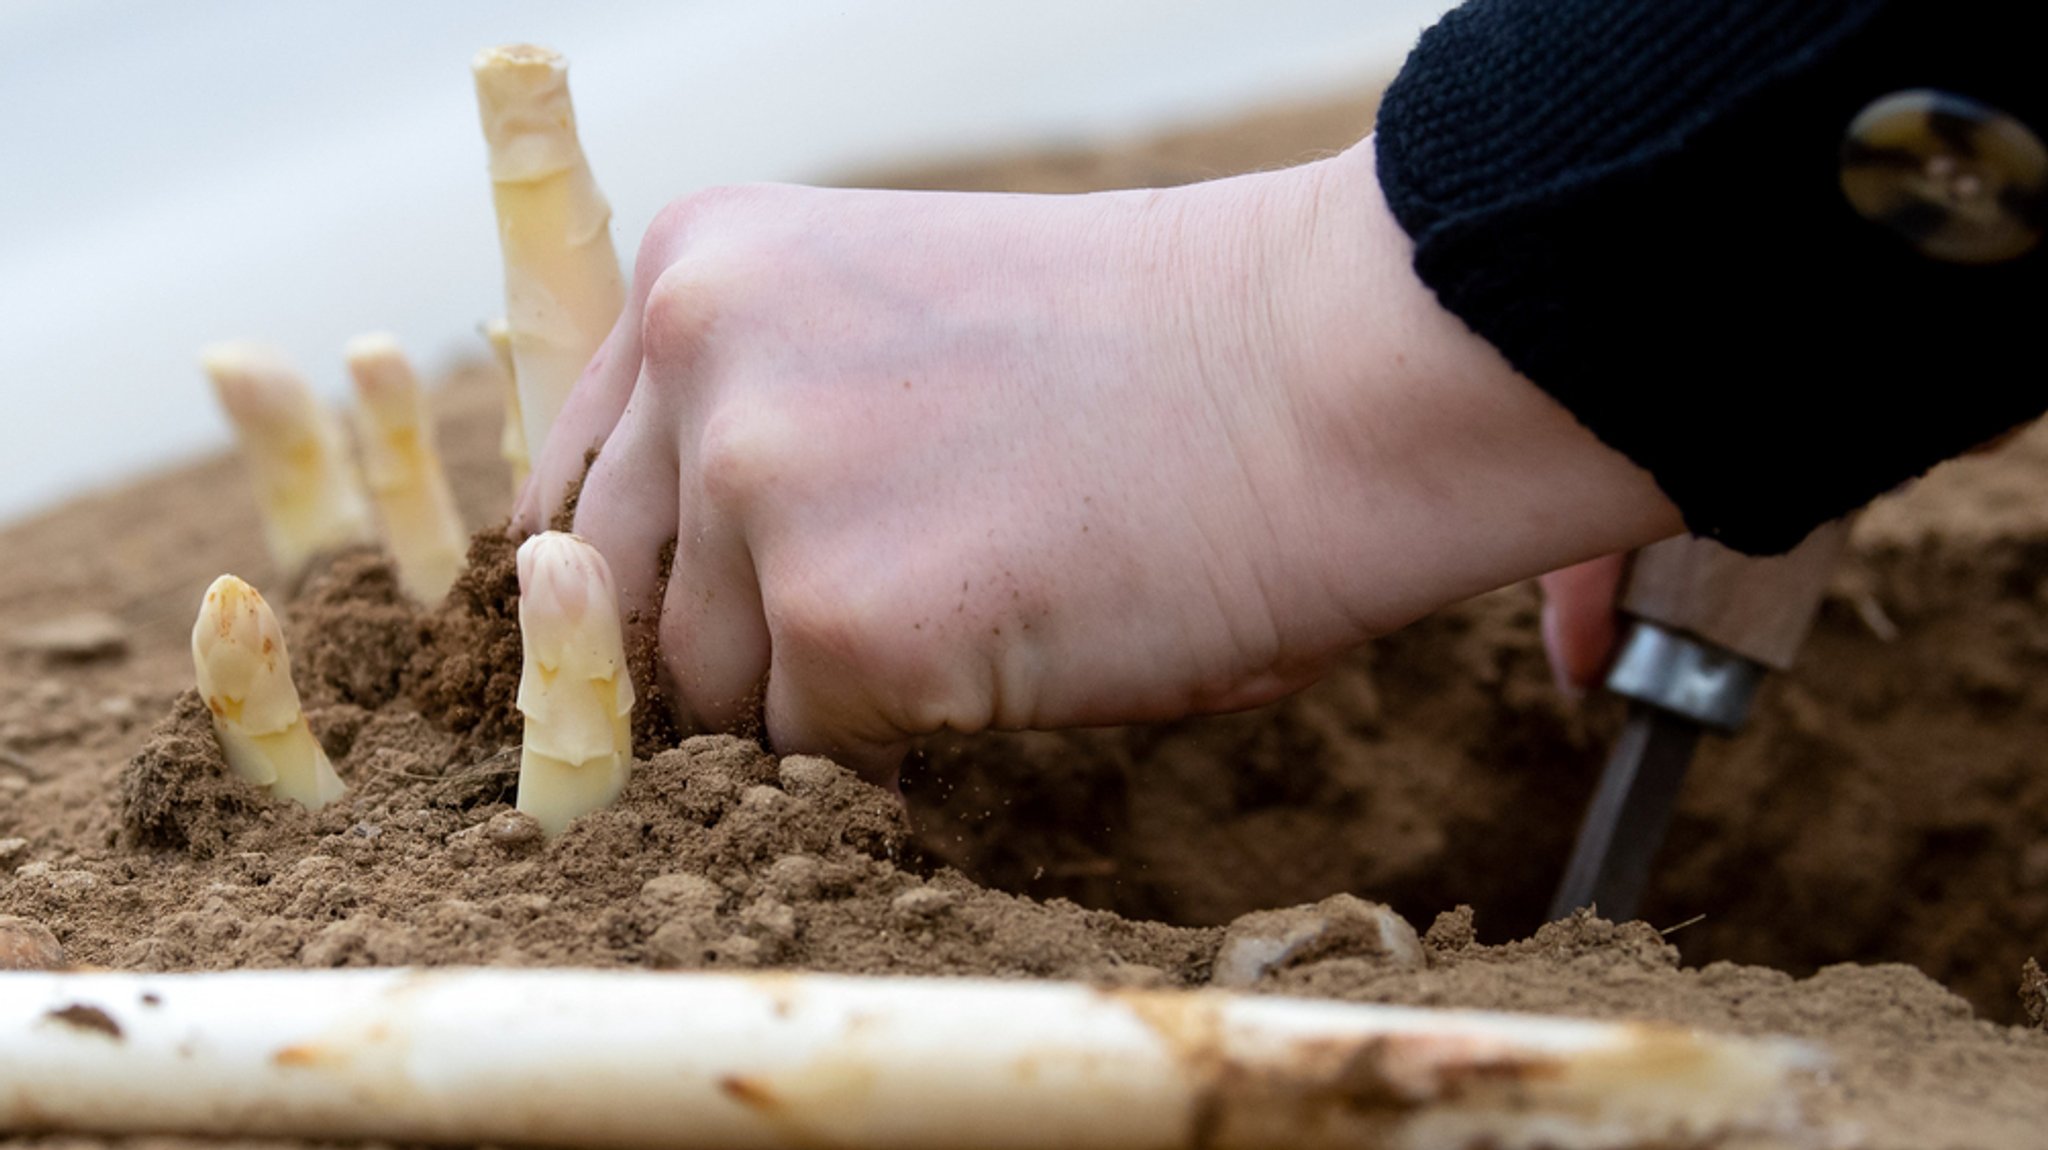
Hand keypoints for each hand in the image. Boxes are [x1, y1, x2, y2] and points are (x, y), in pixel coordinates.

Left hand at [514, 140, 1680, 778]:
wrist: (1332, 364)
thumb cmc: (1157, 352)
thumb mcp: (896, 324)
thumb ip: (764, 410)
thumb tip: (663, 592)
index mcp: (703, 266)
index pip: (584, 488)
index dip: (664, 571)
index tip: (750, 602)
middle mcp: (698, 358)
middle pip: (629, 601)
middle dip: (744, 636)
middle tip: (909, 603)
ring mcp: (760, 489)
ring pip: (722, 694)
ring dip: (836, 687)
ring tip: (995, 597)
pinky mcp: (842, 625)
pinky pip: (820, 752)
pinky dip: (918, 729)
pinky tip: (1028, 633)